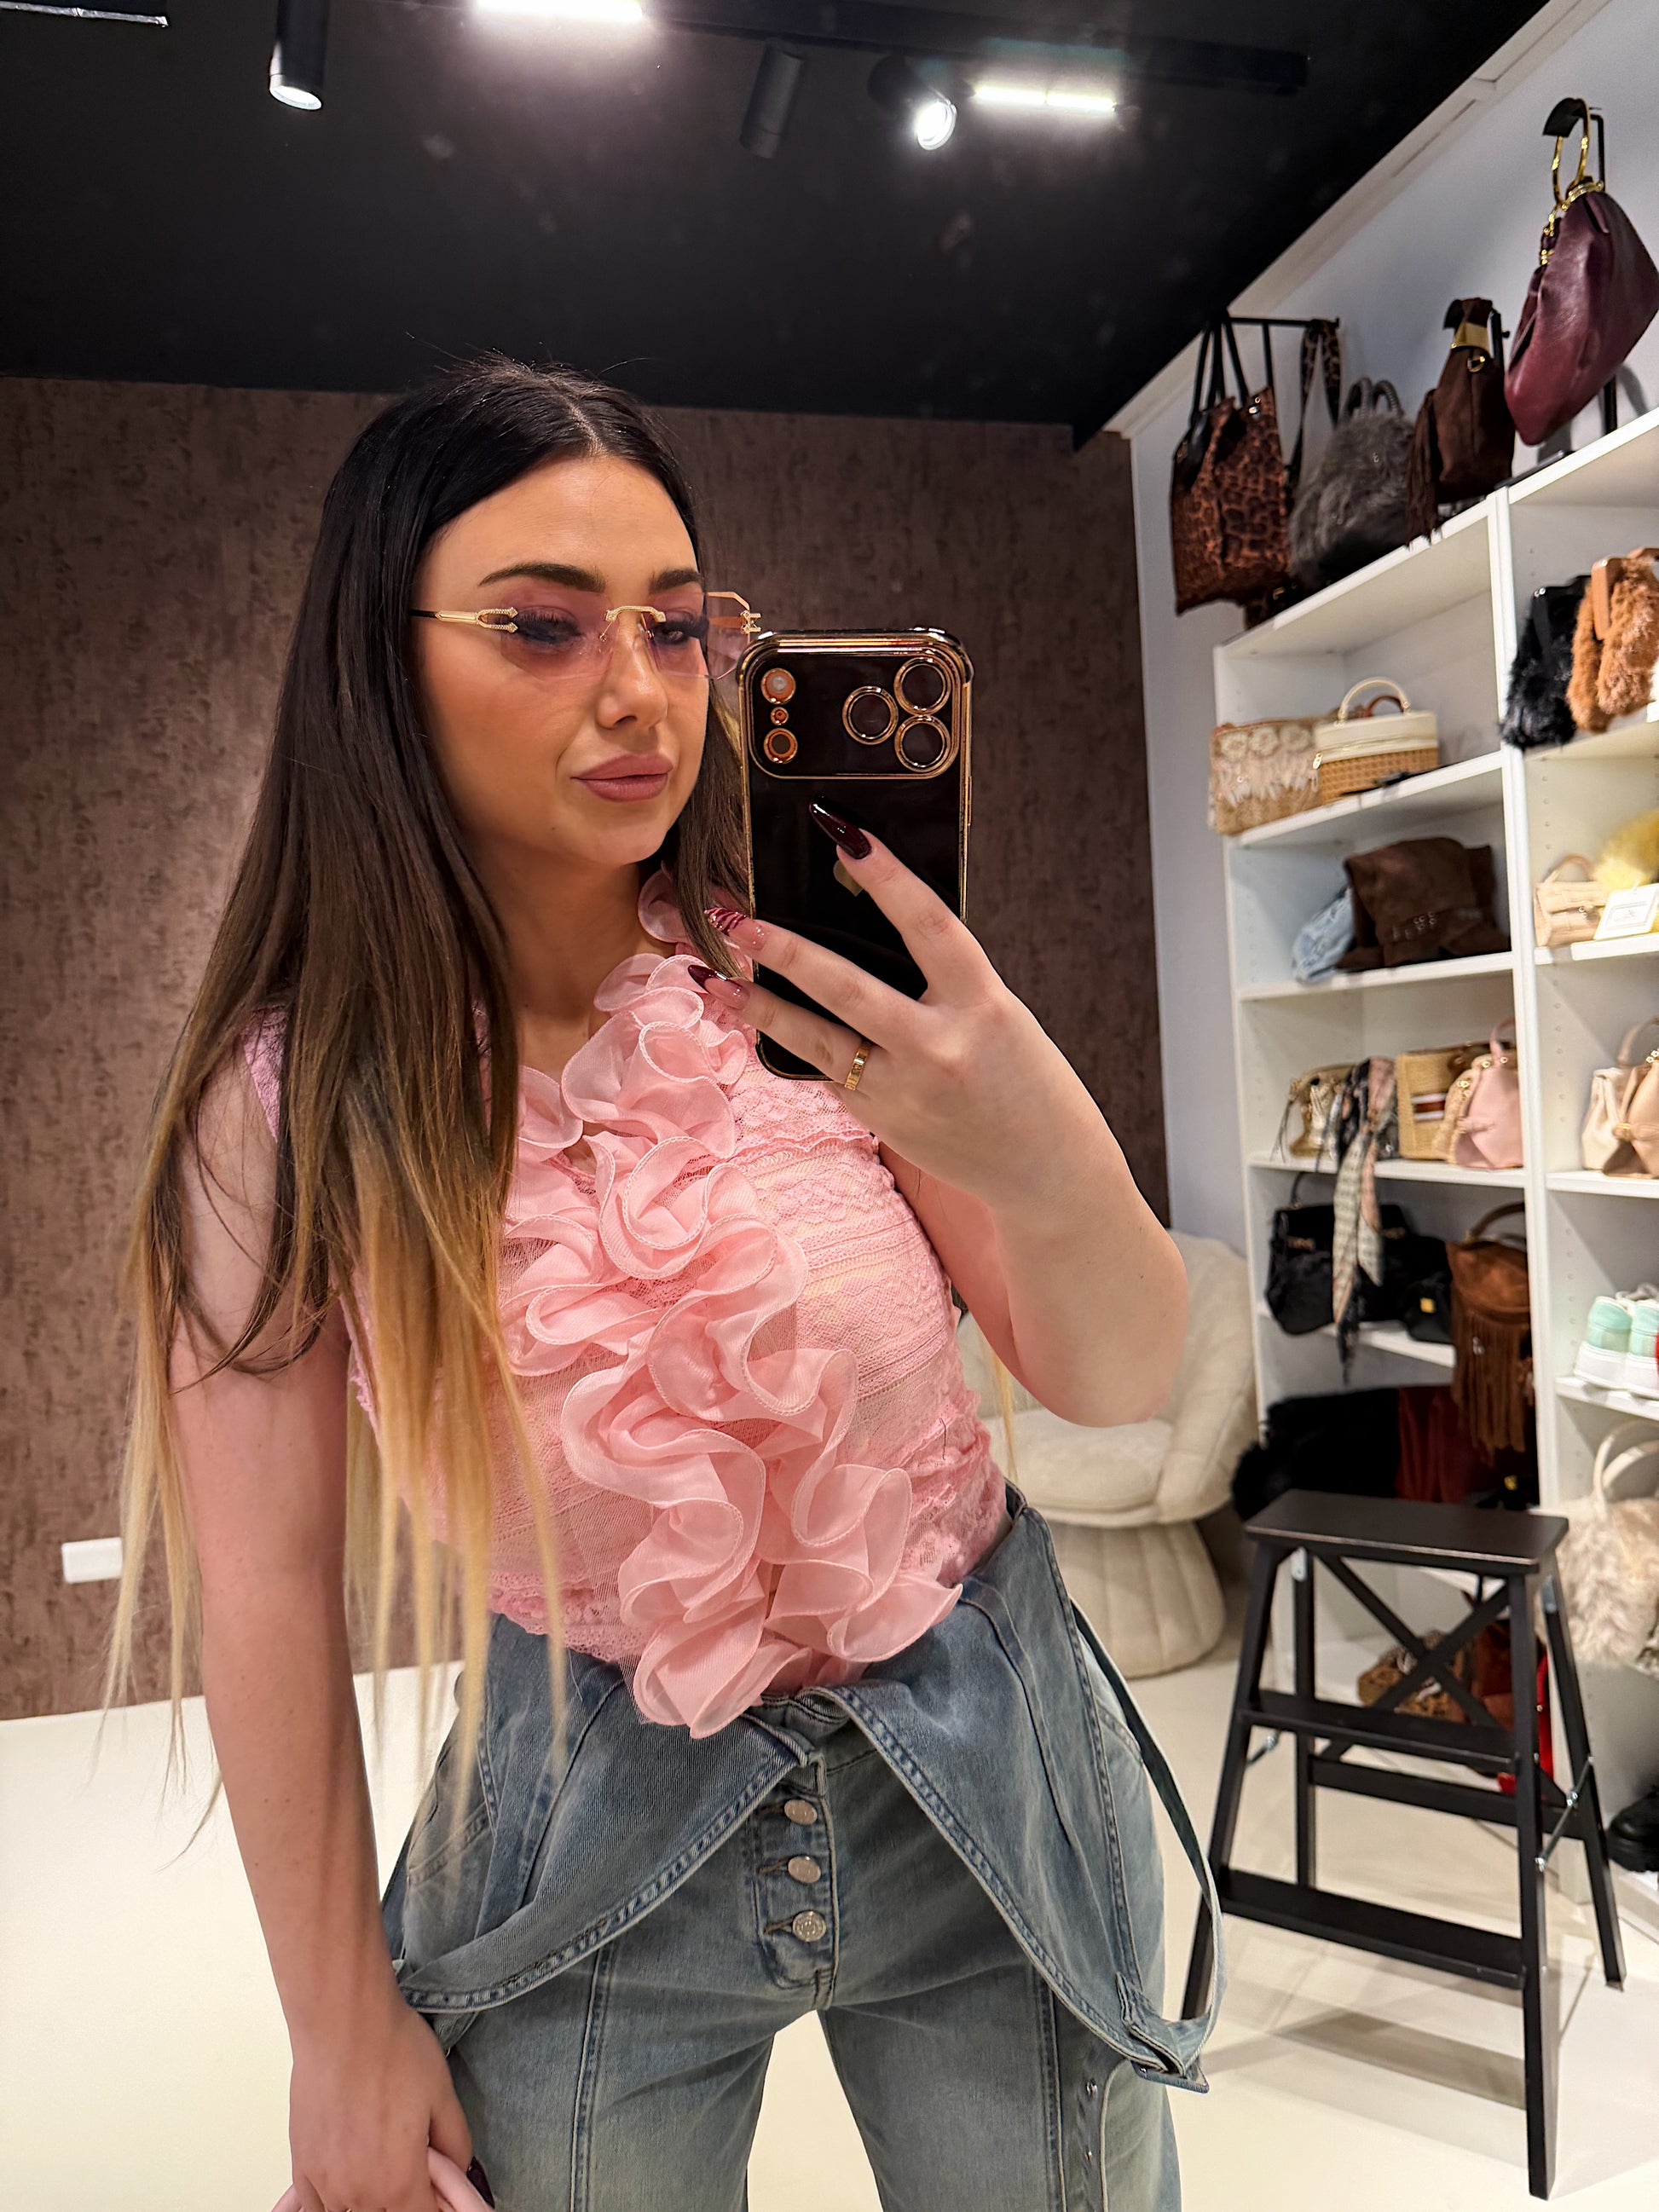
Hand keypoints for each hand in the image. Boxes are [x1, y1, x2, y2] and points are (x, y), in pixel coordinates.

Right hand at [286, 1982, 473, 2211]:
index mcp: (399, 2182)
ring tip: (380, 2171)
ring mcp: (325, 2182)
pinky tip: (347, 2180)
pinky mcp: (302, 2164)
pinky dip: (332, 2202)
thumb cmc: (393, 2051)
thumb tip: (457, 2165)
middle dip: (401, 2203)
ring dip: (367, 2204)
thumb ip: (455, 2141)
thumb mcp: (443, 2095)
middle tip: (410, 2172)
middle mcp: (358, 2193)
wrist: (344, 2024)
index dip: (432, 2206)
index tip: (434, 2188)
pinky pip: (314, 2206)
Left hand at [693, 804, 1110, 1214]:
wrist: (1045, 1170)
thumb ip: (943, 983)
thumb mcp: (998, 1016)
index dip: (885, 877)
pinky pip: (828, 1070)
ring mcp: (905, 1090)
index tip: (842, 835)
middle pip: (848, 987)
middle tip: (735, 921)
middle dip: (786, 951)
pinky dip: (793, 1041)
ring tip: (716, 979)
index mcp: (983, 1004)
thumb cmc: (1024, 1080)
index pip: (927, 924)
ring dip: (762, 1007)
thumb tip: (868, 933)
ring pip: (818, 1039)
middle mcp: (941, 1047)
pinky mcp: (880, 1119)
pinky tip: (754, 1017)